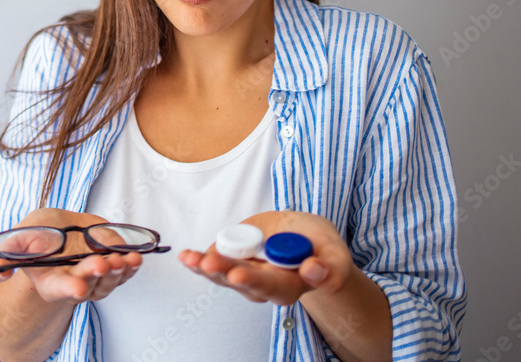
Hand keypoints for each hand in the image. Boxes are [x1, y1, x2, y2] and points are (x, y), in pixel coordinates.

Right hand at [0, 208, 142, 304]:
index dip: (69, 288)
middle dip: (97, 275)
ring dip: (119, 271)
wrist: (61, 227)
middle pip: (89, 284)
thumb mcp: (19, 237)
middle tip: (103, 264)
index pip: (60, 289)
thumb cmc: (40, 233)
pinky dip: (131, 266)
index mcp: (50, 281)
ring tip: (125, 258)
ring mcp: (96, 278)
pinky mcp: (112, 269)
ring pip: (110, 280)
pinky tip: (136, 257)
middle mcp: (74, 283)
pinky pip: (124, 271)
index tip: (78, 288)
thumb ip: (6, 254)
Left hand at [178, 210, 353, 306]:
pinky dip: (196, 260)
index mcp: (290, 286)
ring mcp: (243, 273)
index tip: (241, 274)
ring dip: (204, 266)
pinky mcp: (229, 259)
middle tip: (212, 264)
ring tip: (191, 258)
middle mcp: (263, 285)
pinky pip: (210, 262)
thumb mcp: (335, 251)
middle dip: (225, 272)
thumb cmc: (319, 245)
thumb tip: (313, 271)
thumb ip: (332, 268)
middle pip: (242, 282)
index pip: (274, 287)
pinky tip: (186, 256)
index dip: (257, 281)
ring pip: (222, 274)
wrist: (301, 234)